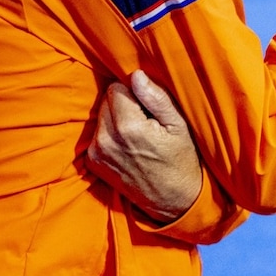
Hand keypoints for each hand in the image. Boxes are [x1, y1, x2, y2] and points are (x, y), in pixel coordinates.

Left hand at [87, 71, 202, 221]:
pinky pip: (98, 133)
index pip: (117, 87)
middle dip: (124, 105)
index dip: (136, 94)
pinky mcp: (93, 162)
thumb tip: (136, 75)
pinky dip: (110, 135)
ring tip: (138, 136)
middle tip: (146, 123)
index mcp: (128, 127)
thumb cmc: (182, 160)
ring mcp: (97, 153)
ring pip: (101, 115)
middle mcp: (107, 140)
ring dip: (116, 119)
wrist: (174, 200)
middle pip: (106, 100)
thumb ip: (157, 98)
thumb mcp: (179, 126)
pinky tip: (129, 147)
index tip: (150, 109)